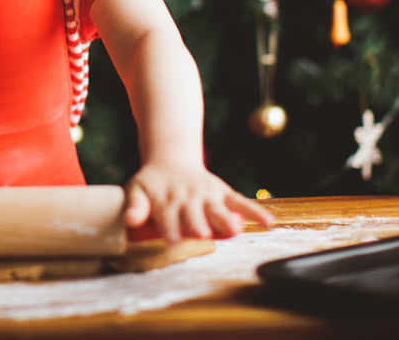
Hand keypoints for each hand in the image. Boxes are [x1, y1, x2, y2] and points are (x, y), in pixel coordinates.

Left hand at [123, 158, 275, 242]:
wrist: (171, 159)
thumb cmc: (153, 183)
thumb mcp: (137, 189)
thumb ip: (135, 206)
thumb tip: (129, 220)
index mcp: (166, 199)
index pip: (167, 216)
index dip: (170, 228)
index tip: (174, 240)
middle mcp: (188, 197)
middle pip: (194, 215)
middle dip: (198, 226)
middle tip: (201, 235)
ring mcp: (207, 194)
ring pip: (218, 209)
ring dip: (225, 219)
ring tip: (233, 230)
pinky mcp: (223, 192)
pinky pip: (241, 201)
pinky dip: (255, 211)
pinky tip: (268, 222)